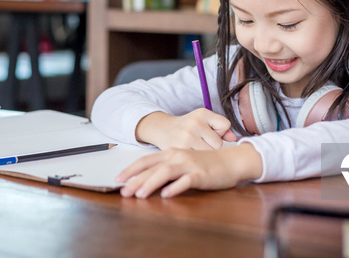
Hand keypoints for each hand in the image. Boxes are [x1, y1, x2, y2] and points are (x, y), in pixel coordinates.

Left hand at [116, 143, 262, 198]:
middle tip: (123, 192)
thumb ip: (166, 169)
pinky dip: (175, 187)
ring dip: (151, 183)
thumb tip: (146, 182)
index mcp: (171, 153)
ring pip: (165, 173)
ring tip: (140, 195)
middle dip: (135, 180)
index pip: (146, 160)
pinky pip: (186, 181)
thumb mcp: (182, 162)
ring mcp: (189, 165)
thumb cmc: (204, 163)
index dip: (131, 170)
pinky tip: (166, 195)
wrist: (230, 160)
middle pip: (152, 167)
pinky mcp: (200, 174)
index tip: (118, 179)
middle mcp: (177, 156)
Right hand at [135, 109, 236, 150]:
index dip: (219, 132)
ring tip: (196, 149)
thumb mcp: (203, 120)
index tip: (209, 132)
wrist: (163, 130)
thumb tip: (234, 139)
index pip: (225, 125)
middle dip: (212, 146)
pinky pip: (199, 160)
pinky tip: (192, 156)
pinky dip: (197, 161)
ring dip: (205, 155)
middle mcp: (195, 123)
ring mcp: (187, 137)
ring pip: (209, 153)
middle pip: (218, 143)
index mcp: (202, 113)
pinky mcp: (180, 150)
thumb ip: (221, 128)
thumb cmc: (188, 126)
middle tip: (201, 143)